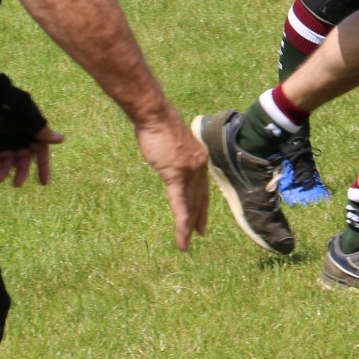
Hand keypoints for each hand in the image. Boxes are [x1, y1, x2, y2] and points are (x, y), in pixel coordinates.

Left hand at [0, 126, 64, 186]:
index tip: (44, 182)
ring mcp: (4, 140)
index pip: (41, 153)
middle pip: (23, 160)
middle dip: (21, 172)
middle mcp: (19, 138)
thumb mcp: (29, 120)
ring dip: (5, 170)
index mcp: (32, 132)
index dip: (43, 167)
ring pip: (7, 161)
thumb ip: (43, 132)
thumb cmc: (10, 107)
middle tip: (17, 184)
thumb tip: (62, 139)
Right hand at [135, 117, 208, 251]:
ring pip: (190, 204)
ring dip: (188, 226)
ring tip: (186, 243)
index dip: (202, 204)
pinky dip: (182, 220)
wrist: (155, 115)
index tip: (202, 218)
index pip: (203, 187)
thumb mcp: (172, 144)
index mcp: (199, 157)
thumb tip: (170, 164)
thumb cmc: (158, 125)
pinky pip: (180, 203)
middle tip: (199, 234)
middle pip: (200, 197)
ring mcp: (189, 170)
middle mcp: (199, 165)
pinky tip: (182, 233)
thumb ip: (175, 158)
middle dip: (199, 217)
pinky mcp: (176, 174)